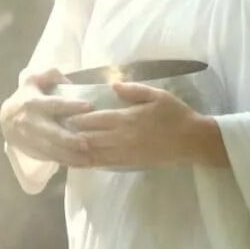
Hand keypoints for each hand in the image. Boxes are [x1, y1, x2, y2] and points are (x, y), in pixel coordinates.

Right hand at [0, 69, 93, 166]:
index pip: (54, 104)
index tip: (89, 106)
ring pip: (51, 149)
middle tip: (86, 142)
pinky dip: (65, 162)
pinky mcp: (34, 150)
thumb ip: (49, 75)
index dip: (71, 105)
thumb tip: (66, 79)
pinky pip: (50, 157)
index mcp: (34, 102)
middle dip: (68, 139)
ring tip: (89, 159)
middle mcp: (31, 122)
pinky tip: (81, 164)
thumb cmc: (28, 97)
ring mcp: (32, 138)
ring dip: (70, 156)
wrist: (6, 119)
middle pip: (51, 133)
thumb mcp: (33, 80)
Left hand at [67, 82, 223, 169]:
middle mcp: (120, 137)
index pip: (91, 119)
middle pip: (86, 137)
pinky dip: (89, 162)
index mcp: (125, 118)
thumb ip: (134, 90)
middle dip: (70, 134)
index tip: (61, 114)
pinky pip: (104, 163)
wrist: (194, 141)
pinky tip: (79, 160)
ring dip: (75, 150)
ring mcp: (124, 152)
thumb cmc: (177, 116)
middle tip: (55, 131)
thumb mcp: (159, 96)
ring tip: (60, 147)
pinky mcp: (129, 162)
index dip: (74, 117)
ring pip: (92, 153)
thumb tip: (113, 85)